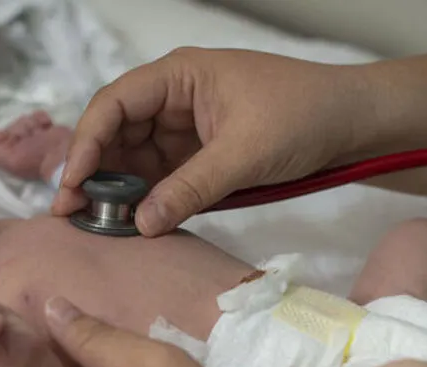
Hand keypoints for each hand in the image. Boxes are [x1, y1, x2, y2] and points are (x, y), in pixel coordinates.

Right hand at [51, 47, 374, 235]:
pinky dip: (143, 203)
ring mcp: (183, 130)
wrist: (353, 123)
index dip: (87, 144)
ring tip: (97, 228)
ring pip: (133, 161)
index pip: (114, 105)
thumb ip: (192, 188)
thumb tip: (141, 224)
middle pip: (115, 135)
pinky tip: (131, 227)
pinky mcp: (196, 158)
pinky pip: (158, 180)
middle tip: (72, 217)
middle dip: (93, 174)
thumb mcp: (246, 153)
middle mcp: (172, 100)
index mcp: (178, 76)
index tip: (72, 185)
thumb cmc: (304, 116)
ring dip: (115, 193)